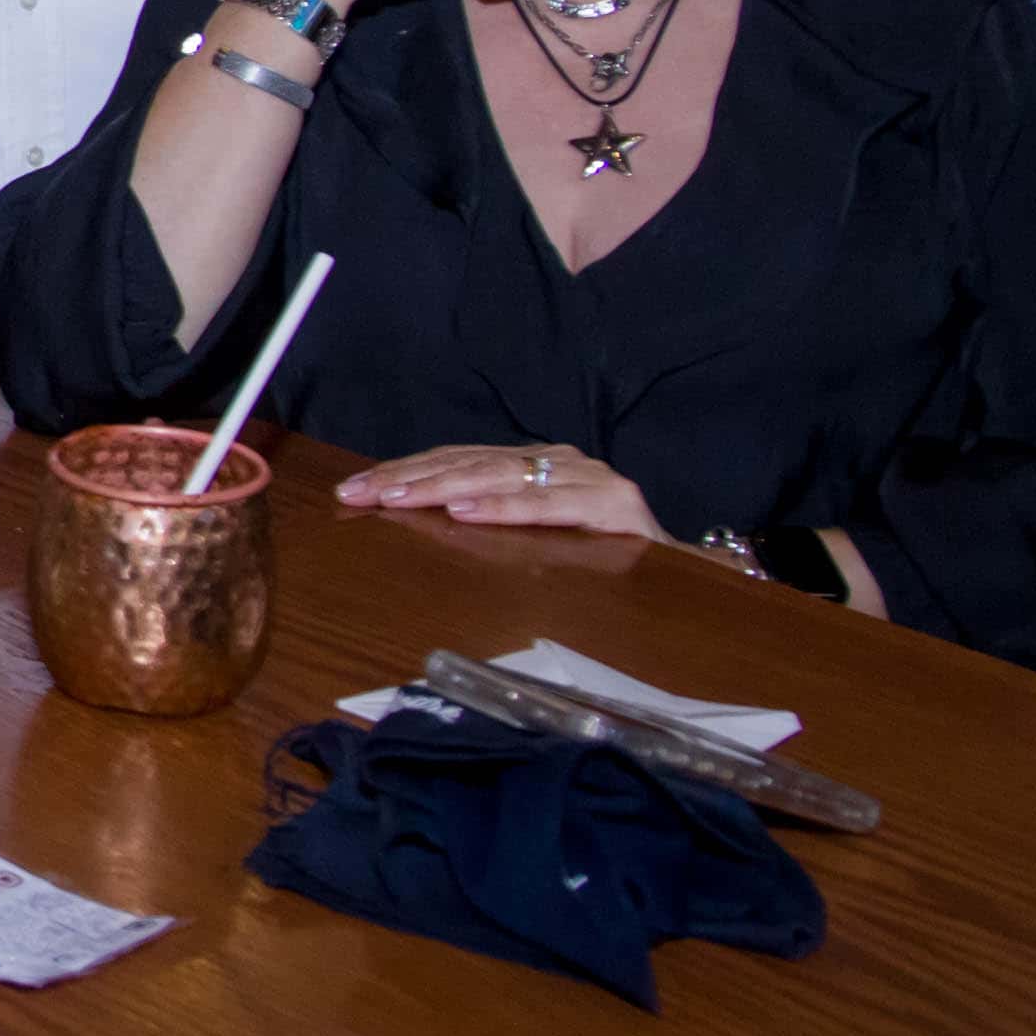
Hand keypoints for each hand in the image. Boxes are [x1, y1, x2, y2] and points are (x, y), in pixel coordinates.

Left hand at [333, 441, 663, 541]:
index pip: (455, 460)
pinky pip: (548, 506)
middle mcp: (558, 461)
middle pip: (469, 463)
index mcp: (532, 464)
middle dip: (409, 479)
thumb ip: (488, 518)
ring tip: (398, 497)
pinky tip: (464, 510)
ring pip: (501, 477)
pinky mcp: (616, 506)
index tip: (354, 489)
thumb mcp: (532, 535)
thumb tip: (413, 522)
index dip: (404, 472)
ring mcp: (588, 479)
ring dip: (443, 487)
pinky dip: (504, 506)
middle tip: (360, 493)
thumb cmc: (598, 558)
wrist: (682, 576)